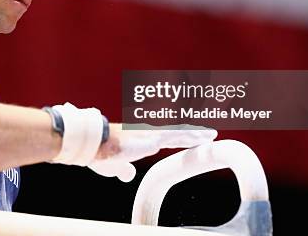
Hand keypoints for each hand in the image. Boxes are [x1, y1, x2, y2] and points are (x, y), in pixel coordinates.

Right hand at [88, 124, 216, 181]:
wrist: (96, 144)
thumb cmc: (101, 154)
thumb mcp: (115, 166)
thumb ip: (124, 170)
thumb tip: (129, 174)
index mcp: (141, 141)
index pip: (165, 139)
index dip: (179, 139)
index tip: (189, 139)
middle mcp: (149, 135)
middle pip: (176, 134)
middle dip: (192, 135)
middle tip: (208, 134)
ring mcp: (153, 134)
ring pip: (181, 133)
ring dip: (197, 134)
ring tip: (212, 134)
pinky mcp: (154, 138)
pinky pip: (179, 135)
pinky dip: (191, 135)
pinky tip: (203, 136)